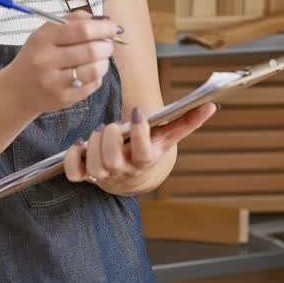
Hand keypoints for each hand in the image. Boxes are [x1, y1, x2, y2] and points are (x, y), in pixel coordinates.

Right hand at [0, 12, 121, 115]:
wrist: (17, 90)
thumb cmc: (37, 56)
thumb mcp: (45, 33)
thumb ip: (72, 21)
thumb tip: (102, 20)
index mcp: (43, 39)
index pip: (81, 30)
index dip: (103, 28)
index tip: (113, 27)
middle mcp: (46, 61)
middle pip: (91, 50)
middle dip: (107, 45)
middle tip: (109, 44)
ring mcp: (55, 82)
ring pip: (95, 70)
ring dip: (105, 62)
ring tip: (101, 58)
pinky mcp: (63, 99)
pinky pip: (92, 85)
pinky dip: (97, 76)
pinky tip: (91, 72)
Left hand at [62, 103, 217, 194]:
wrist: (134, 176)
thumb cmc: (150, 148)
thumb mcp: (167, 136)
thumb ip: (187, 121)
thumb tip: (211, 106)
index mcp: (145, 160)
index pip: (142, 152)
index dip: (139, 132)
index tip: (136, 114)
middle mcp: (124, 171)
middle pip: (111, 159)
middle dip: (109, 136)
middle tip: (111, 125)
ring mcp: (104, 176)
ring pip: (93, 164)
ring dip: (93, 143)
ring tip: (100, 131)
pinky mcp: (86, 176)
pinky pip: (74, 172)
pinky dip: (72, 157)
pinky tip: (80, 145)